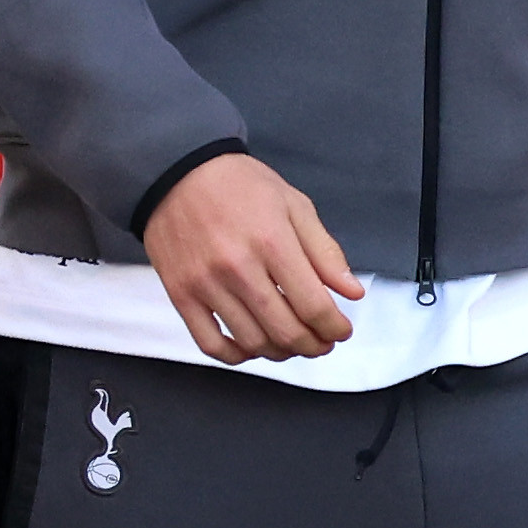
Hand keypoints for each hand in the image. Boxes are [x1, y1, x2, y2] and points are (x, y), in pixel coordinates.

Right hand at [144, 154, 362, 359]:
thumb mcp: (293, 204)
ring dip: (281, 352)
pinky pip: (210, 344)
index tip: (341, 330)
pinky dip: (236, 356)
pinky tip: (251, 346)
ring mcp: (206, 284)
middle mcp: (238, 268)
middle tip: (322, 342)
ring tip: (291, 341)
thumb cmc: (238, 184)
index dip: (335, 328)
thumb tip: (352, 291)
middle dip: (314, 346)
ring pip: (252, 343)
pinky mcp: (180, 295)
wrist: (176, 170)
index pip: (314, 306)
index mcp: (272, 242)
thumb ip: (324, 251)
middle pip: (286, 332)